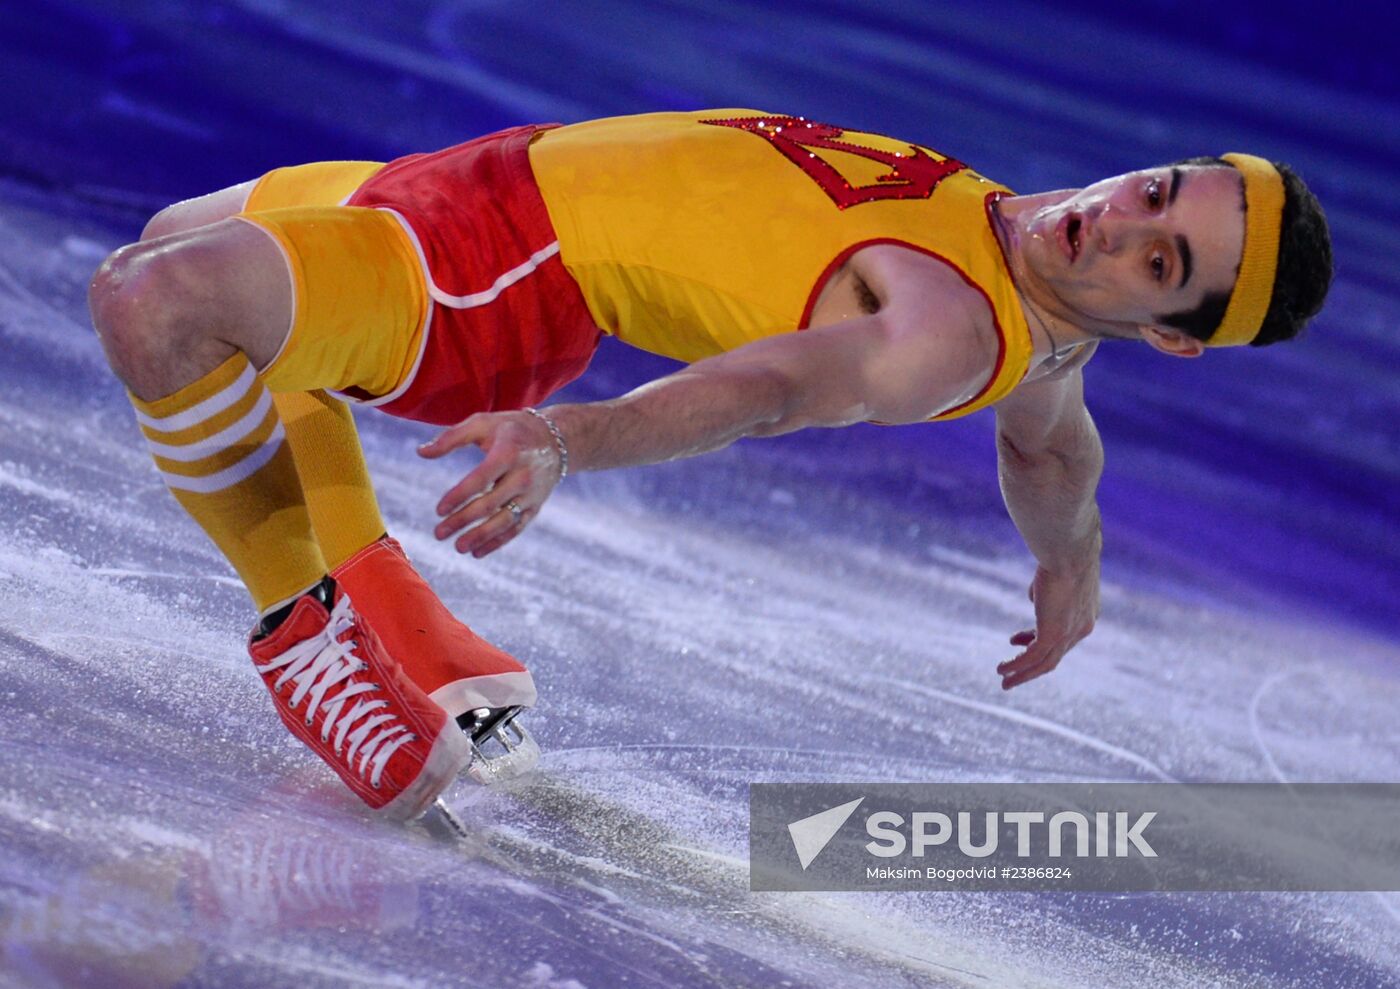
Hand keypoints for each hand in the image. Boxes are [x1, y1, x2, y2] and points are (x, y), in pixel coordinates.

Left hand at [417, 410, 563, 557]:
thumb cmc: (511, 429)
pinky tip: (477, 552)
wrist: (557, 440)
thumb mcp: (482, 423)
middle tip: (439, 534)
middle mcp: (523, 476)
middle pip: (490, 504)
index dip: (458, 496)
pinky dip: (498, 542)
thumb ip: (451, 437)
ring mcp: (531, 494)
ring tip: (458, 547)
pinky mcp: (535, 506)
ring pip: (504, 521)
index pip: (480, 479)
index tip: (438, 510)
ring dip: (480, 537)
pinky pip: (516, 528)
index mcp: (508, 452)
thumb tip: (420, 452)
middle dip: (463, 521)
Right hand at [997, 557, 1099, 689]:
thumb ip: (1044, 590)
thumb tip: (1033, 597)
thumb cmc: (1063, 553)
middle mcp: (1081, 628)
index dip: (1037, 639)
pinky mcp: (1054, 634)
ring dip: (1023, 673)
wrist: (1070, 551)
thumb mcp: (1054, 573)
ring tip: (1004, 680)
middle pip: (1055, 655)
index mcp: (1086, 613)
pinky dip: (1017, 666)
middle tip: (1012, 672)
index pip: (1062, 636)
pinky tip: (1002, 669)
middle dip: (1032, 665)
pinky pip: (1032, 657)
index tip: (1016, 639)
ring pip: (1045, 663)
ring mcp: (1069, 633)